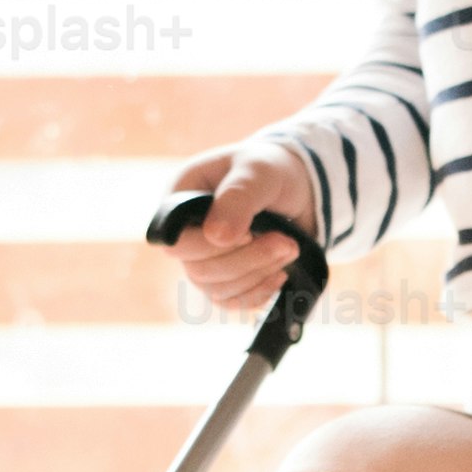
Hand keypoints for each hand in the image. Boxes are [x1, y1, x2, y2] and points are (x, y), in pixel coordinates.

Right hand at [161, 138, 323, 311]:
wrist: (295, 187)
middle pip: (198, 271)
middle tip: (285, 242)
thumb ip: (237, 197)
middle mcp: (186, 233)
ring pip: (217, 289)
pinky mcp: (225, 278)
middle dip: (247, 260)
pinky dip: (260, 292)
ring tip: (290, 248)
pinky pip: (233, 301)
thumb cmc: (269, 169)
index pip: (175, 242)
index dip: (210, 246)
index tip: (250, 232)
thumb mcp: (257, 171)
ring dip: (259, 274)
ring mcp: (203, 260)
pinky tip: (280, 272)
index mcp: (179, 199)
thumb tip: (216, 237)